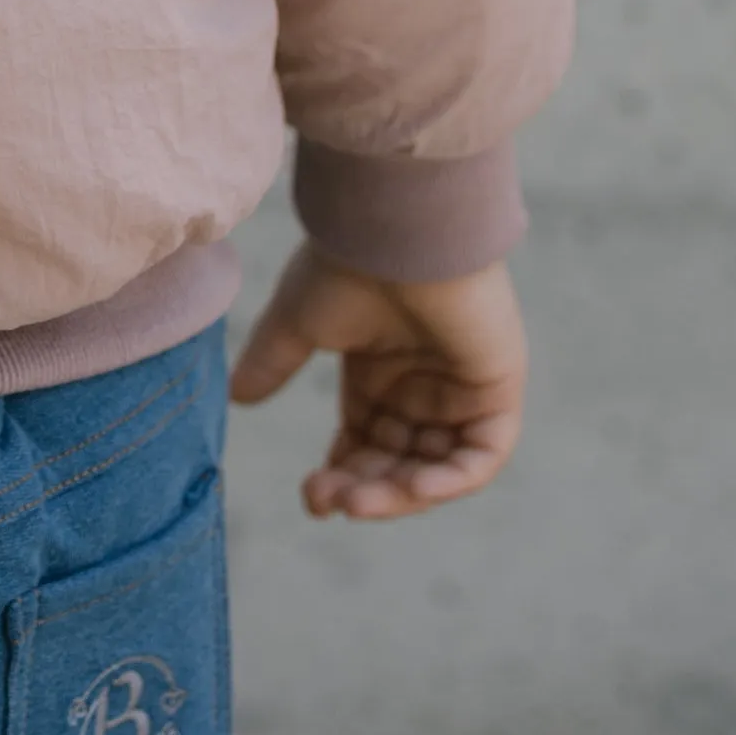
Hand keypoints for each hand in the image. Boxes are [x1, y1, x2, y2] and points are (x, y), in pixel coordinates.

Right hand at [230, 247, 526, 520]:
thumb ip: (273, 363)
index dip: (342, 476)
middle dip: (363, 489)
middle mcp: (422, 382)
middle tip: (330, 502)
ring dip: (399, 494)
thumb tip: (238, 398)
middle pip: (397, 461)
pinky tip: (410, 490)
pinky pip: (482, 456)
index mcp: (380, 368)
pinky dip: (450, 481)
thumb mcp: (298, 323)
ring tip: (359, 501)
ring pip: (435, 467)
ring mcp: (462, 388)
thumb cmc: (347, 266)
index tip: (312, 497)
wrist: (396, 232)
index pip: (366, 442)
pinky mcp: (497, 388)